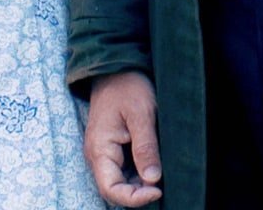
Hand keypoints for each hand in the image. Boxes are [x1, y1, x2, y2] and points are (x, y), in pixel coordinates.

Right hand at [85, 71, 162, 205]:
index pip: (111, 190)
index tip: (158, 191)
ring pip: (121, 180)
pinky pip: (124, 168)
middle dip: (139, 192)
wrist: (117, 66)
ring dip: (140, 183)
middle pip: (115, 189)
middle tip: (164, 185)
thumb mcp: (142, 114)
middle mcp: (98, 155)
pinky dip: (139, 172)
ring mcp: (105, 152)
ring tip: (163, 176)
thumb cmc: (128, 85)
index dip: (134, 197)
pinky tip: (156, 165)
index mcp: (100, 150)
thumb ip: (145, 147)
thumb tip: (153, 180)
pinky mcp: (114, 146)